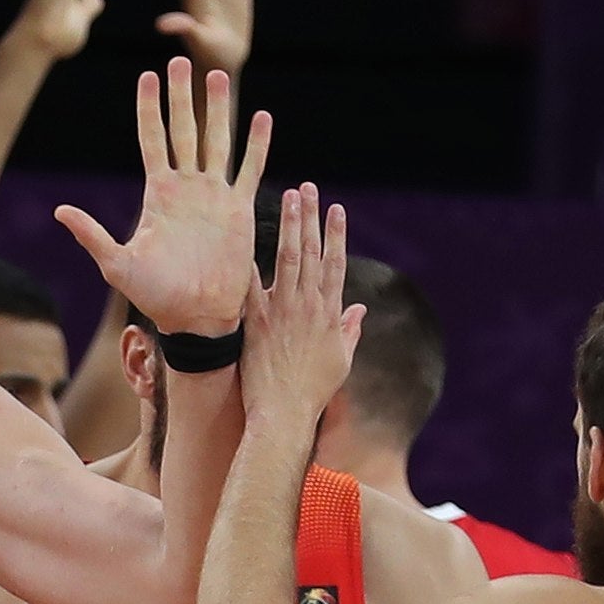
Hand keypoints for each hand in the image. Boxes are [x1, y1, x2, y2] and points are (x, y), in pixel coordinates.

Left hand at [56, 57, 272, 335]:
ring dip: (218, 109)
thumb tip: (61, 211)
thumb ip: (92, 235)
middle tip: (178, 60)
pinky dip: (257, 145)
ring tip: (216, 75)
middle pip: (183, 130)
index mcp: (158, 194)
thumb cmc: (155, 296)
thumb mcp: (117, 264)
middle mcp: (186, 187)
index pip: (152, 139)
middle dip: (181, 96)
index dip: (149, 108)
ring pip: (217, 141)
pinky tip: (261, 117)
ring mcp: (214, 195)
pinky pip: (250, 170)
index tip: (146, 76)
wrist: (195, 317)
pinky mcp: (239, 209)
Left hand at [240, 184, 364, 421]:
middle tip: (306, 189)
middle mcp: (308, 305)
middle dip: (310, 217)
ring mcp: (282, 311)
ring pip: (288, 257)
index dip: (336, 234)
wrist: (284, 414)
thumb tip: (361, 311)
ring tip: (287, 198)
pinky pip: (251, 284)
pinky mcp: (257, 322)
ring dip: (288, 224)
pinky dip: (248, 259)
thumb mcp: (341, 360)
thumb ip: (350, 331)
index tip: (336, 209)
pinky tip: (243, 234)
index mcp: (330, 313)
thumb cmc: (313, 392)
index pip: (336, 264)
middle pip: (312, 252)